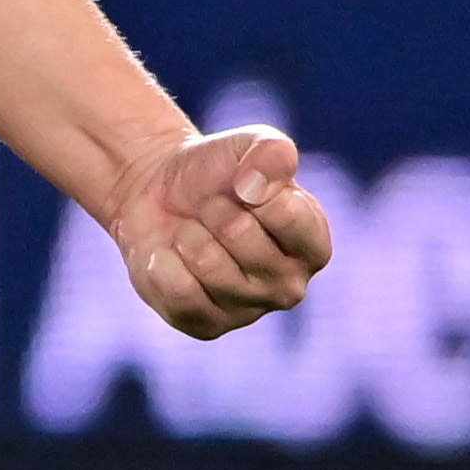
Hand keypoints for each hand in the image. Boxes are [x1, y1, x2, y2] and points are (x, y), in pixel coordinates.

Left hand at [110, 123, 333, 340]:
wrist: (156, 195)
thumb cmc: (216, 172)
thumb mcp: (250, 144)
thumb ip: (270, 152)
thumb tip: (257, 186)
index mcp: (313, 244)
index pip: (291, 216)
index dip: (255, 188)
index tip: (243, 183)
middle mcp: (289, 285)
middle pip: (243, 238)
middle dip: (214, 211)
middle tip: (209, 207)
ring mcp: (248, 310)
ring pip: (209, 267)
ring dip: (187, 236)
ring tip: (189, 231)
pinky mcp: (206, 325)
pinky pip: (180, 294)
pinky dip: (162, 264)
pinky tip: (167, 255)